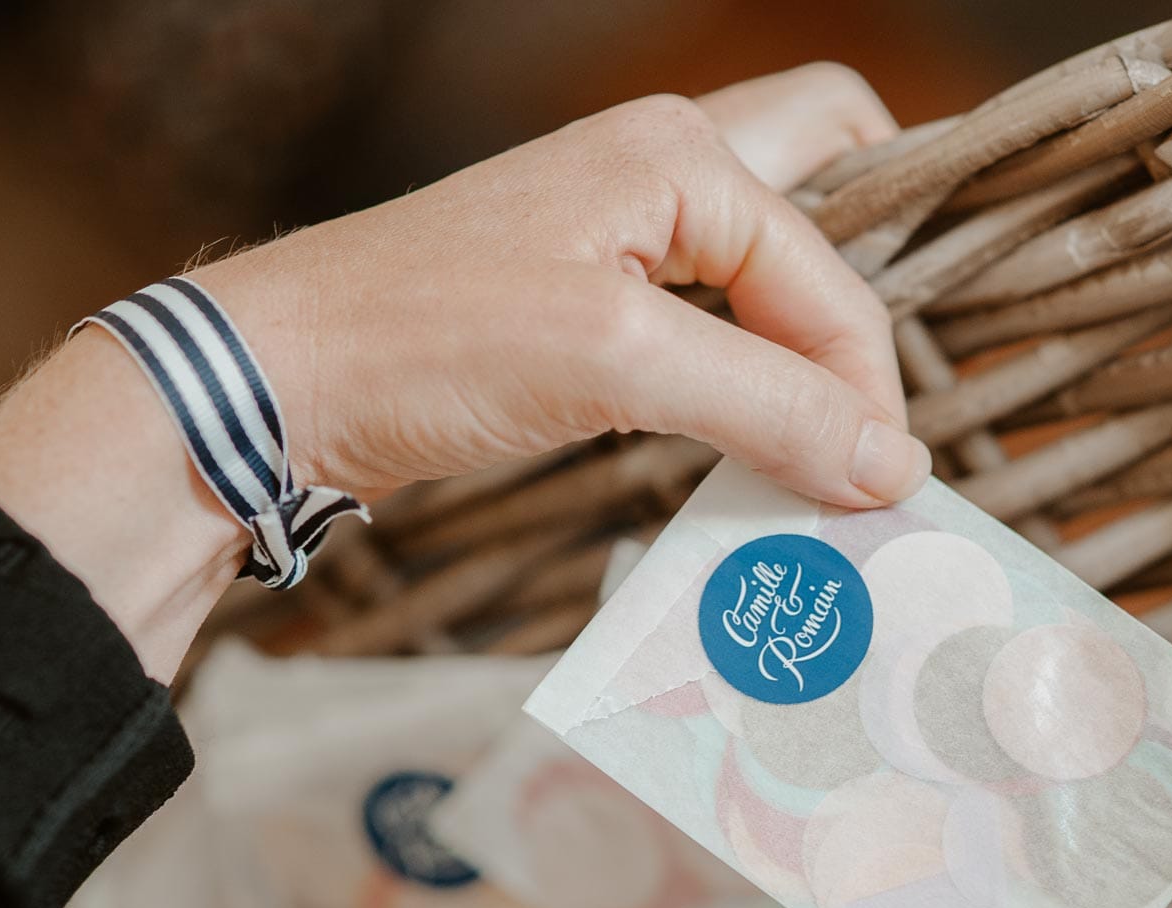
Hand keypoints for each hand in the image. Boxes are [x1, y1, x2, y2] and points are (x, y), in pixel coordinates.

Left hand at [197, 62, 927, 507]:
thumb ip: (768, 405)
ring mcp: (624, 228)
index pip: (832, 271)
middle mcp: (664, 170)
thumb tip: (890, 466)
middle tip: (884, 406)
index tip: (878, 489)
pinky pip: (711, 317)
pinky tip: (754, 443)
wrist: (281, 379)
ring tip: (832, 443)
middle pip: (827, 191)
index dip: (865, 385)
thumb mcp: (615, 362)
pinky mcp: (591, 293)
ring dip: (809, 347)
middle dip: (870, 290)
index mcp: (682, 155)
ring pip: (772, 261)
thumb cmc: (425, 339)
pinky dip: (750, 375)